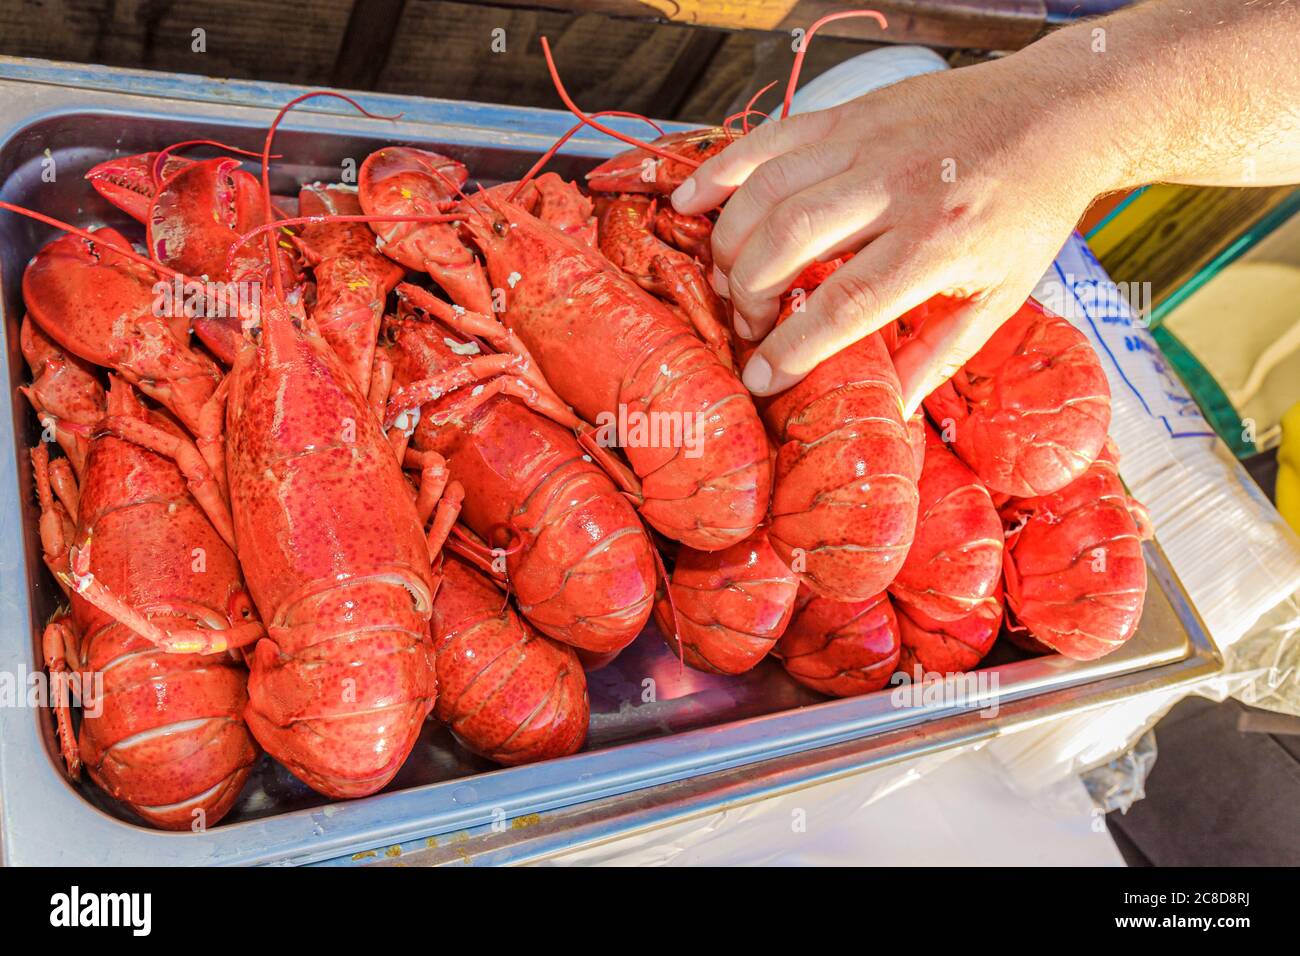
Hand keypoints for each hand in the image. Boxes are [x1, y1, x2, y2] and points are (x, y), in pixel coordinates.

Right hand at [671, 58, 1111, 413]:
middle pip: (791, 243)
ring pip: (769, 192)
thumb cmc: (1027, 211)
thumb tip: (894, 414)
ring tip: (727, 281)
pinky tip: (691, 203)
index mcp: (939, 241)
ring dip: (730, 243)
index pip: (845, 303)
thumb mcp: (1001, 296)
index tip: (761, 378)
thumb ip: (940, 356)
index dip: (792, 347)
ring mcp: (868, 142)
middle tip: (748, 326)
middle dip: (750, 295)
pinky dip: (721, 171)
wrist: (1055, 113)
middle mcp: (897, 186)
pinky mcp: (848, 114)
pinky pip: (768, 140)